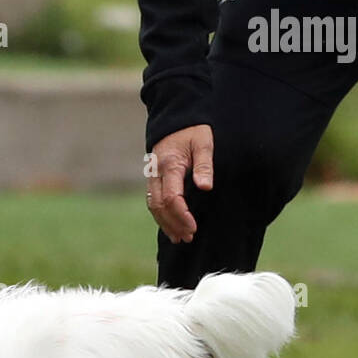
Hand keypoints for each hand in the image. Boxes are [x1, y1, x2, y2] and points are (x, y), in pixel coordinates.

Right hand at [146, 125, 213, 243]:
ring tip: (180, 238)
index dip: (181, 215)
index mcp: (169, 164)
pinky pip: (153, 200)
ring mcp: (152, 175)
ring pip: (153, 205)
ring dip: (166, 223)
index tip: (193, 227)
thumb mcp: (204, 143)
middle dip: (173, 223)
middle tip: (189, 237)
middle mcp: (156, 172)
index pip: (171, 197)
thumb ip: (204, 164)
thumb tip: (206, 186)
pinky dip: (160, 216)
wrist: (177, 119)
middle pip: (159, 205)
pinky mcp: (153, 177)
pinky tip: (171, 227)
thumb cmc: (194, 130)